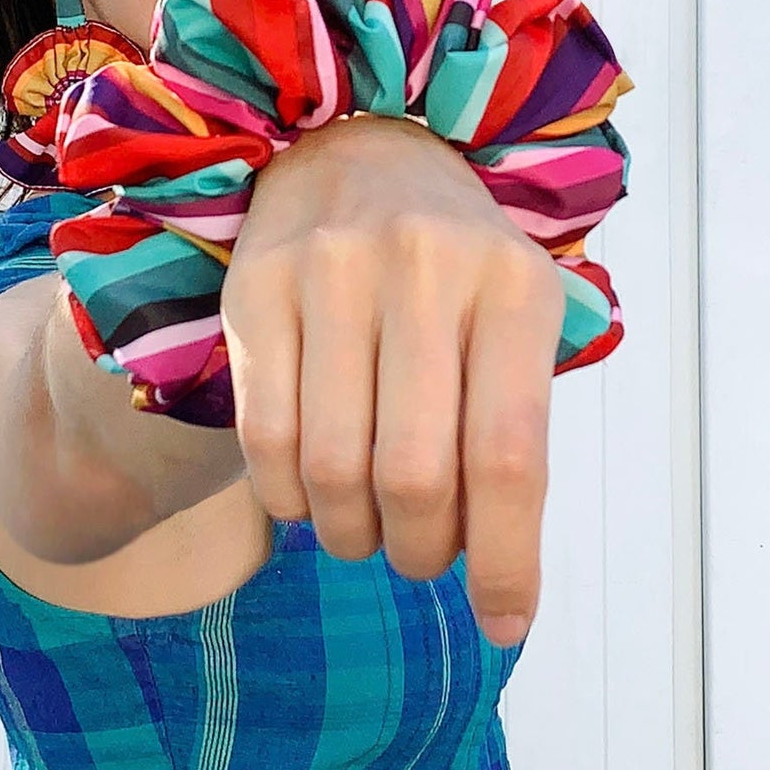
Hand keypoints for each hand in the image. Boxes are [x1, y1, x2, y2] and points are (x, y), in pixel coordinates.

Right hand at [221, 112, 564, 647]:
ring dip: (351, 534)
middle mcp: (424, 268)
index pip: (510, 454)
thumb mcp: (512, 318)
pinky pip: (266, 440)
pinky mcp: (257, 289)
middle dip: (419, 551)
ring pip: (332, 469)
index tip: (502, 621)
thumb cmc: (451, 266)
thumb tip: (501, 587)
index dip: (505, 559)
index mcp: (511, 283)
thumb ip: (513, 431)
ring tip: (366, 526)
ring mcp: (332, 271)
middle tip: (419, 555)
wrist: (357, 149)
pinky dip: (289, 500)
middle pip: (416, 475)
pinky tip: (310, 491)